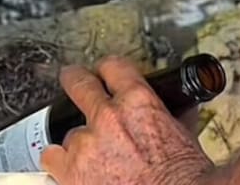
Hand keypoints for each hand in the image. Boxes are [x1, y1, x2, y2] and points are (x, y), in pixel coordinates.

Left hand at [42, 57, 215, 184]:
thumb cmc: (187, 178)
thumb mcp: (186, 139)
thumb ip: (172, 119)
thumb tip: (179, 111)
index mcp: (139, 103)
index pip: (113, 67)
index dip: (108, 71)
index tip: (104, 76)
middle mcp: (108, 117)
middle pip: (77, 81)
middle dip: (76, 80)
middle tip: (76, 84)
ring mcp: (86, 143)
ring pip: (70, 133)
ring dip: (82, 143)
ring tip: (97, 159)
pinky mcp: (71, 170)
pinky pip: (52, 157)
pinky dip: (63, 164)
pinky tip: (76, 170)